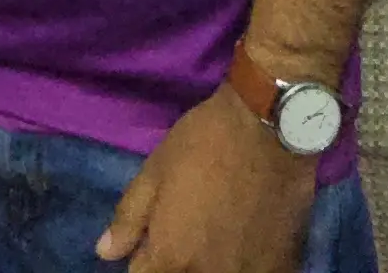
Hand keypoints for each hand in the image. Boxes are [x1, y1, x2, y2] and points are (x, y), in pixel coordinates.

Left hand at [96, 88, 313, 269]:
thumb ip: (129, 219)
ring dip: (210, 264)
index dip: (147, 255)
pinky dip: (246, 265)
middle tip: (189, 229)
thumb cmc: (204, 143)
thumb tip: (105, 253)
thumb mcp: (154, 172)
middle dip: (177, 262)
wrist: (271, 127)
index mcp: (171, 259)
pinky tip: (247, 241)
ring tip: (217, 234)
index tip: (156, 237)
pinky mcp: (282, 267)